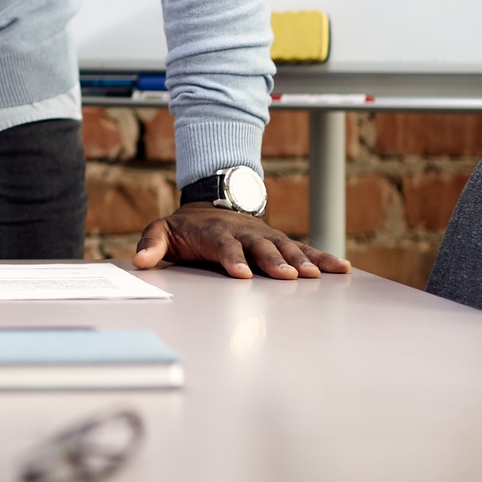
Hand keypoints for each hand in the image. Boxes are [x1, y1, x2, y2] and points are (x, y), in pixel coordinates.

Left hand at [133, 203, 350, 279]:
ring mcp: (264, 236)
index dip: (232, 258)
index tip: (241, 273)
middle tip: (287, 276)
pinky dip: (322, 257)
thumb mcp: (162, 231)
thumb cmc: (186, 227)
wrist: (210, 204)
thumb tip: (140, 261)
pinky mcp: (279, 241)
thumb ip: (151, 244)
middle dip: (274, 261)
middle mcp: (244, 232)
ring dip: (301, 261)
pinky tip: (341, 268)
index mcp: (214, 232)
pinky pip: (304, 248)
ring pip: (286, 247)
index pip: (223, 245)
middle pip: (260, 247)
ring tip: (317, 276)